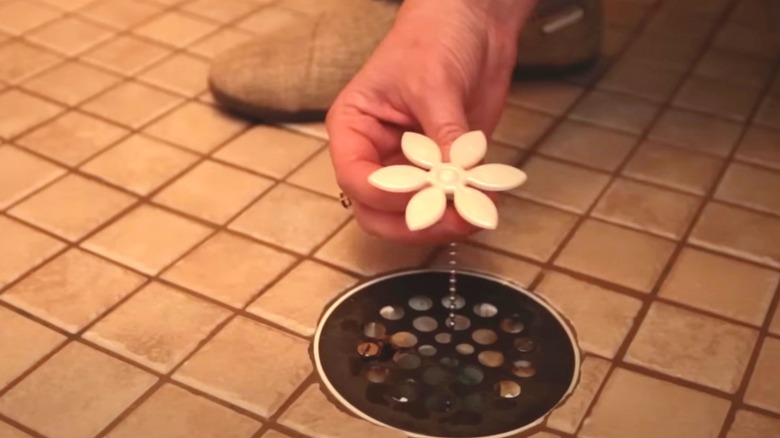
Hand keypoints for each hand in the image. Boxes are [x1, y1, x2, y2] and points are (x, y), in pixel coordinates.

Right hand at [326, 0, 535, 243]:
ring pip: (410, 215)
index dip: (386, 195)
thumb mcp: (434, 84)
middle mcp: (375, 154)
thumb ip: (442, 135)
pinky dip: (463, 208)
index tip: (423, 193)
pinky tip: (483, 200)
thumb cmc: (433, 38)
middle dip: (412, 222)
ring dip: (439, 222)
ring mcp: (408, 165)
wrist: (472, 24)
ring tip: (473, 212)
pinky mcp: (440, 169)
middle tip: (450, 219)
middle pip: (376, 211)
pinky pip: (444, 202)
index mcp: (354, 129)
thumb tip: (452, 180)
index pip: (354, 178)